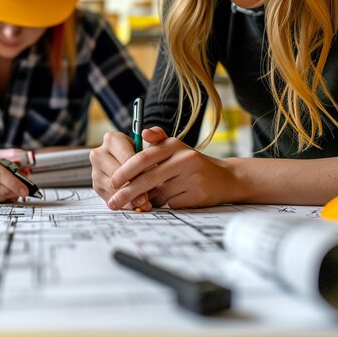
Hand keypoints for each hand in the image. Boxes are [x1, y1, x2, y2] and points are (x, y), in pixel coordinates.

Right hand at [90, 131, 152, 210]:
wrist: (133, 163)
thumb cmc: (144, 154)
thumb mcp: (153, 142)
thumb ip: (156, 136)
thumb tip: (147, 133)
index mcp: (112, 139)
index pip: (126, 158)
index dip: (140, 172)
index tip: (152, 182)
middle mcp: (99, 153)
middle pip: (116, 175)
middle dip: (133, 188)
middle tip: (147, 198)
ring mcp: (95, 170)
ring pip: (112, 188)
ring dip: (128, 199)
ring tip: (143, 204)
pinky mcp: (96, 185)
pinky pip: (109, 198)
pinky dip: (123, 204)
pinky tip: (134, 206)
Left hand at [106, 126, 238, 208]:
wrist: (225, 178)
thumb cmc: (190, 165)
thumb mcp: (174, 148)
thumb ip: (156, 141)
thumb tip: (143, 132)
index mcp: (174, 145)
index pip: (143, 158)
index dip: (125, 171)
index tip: (113, 182)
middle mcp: (184, 158)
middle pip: (147, 179)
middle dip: (127, 192)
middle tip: (113, 202)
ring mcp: (192, 176)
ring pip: (159, 193)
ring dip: (152, 198)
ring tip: (157, 195)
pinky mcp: (198, 193)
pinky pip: (171, 203)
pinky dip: (167, 203)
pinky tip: (177, 197)